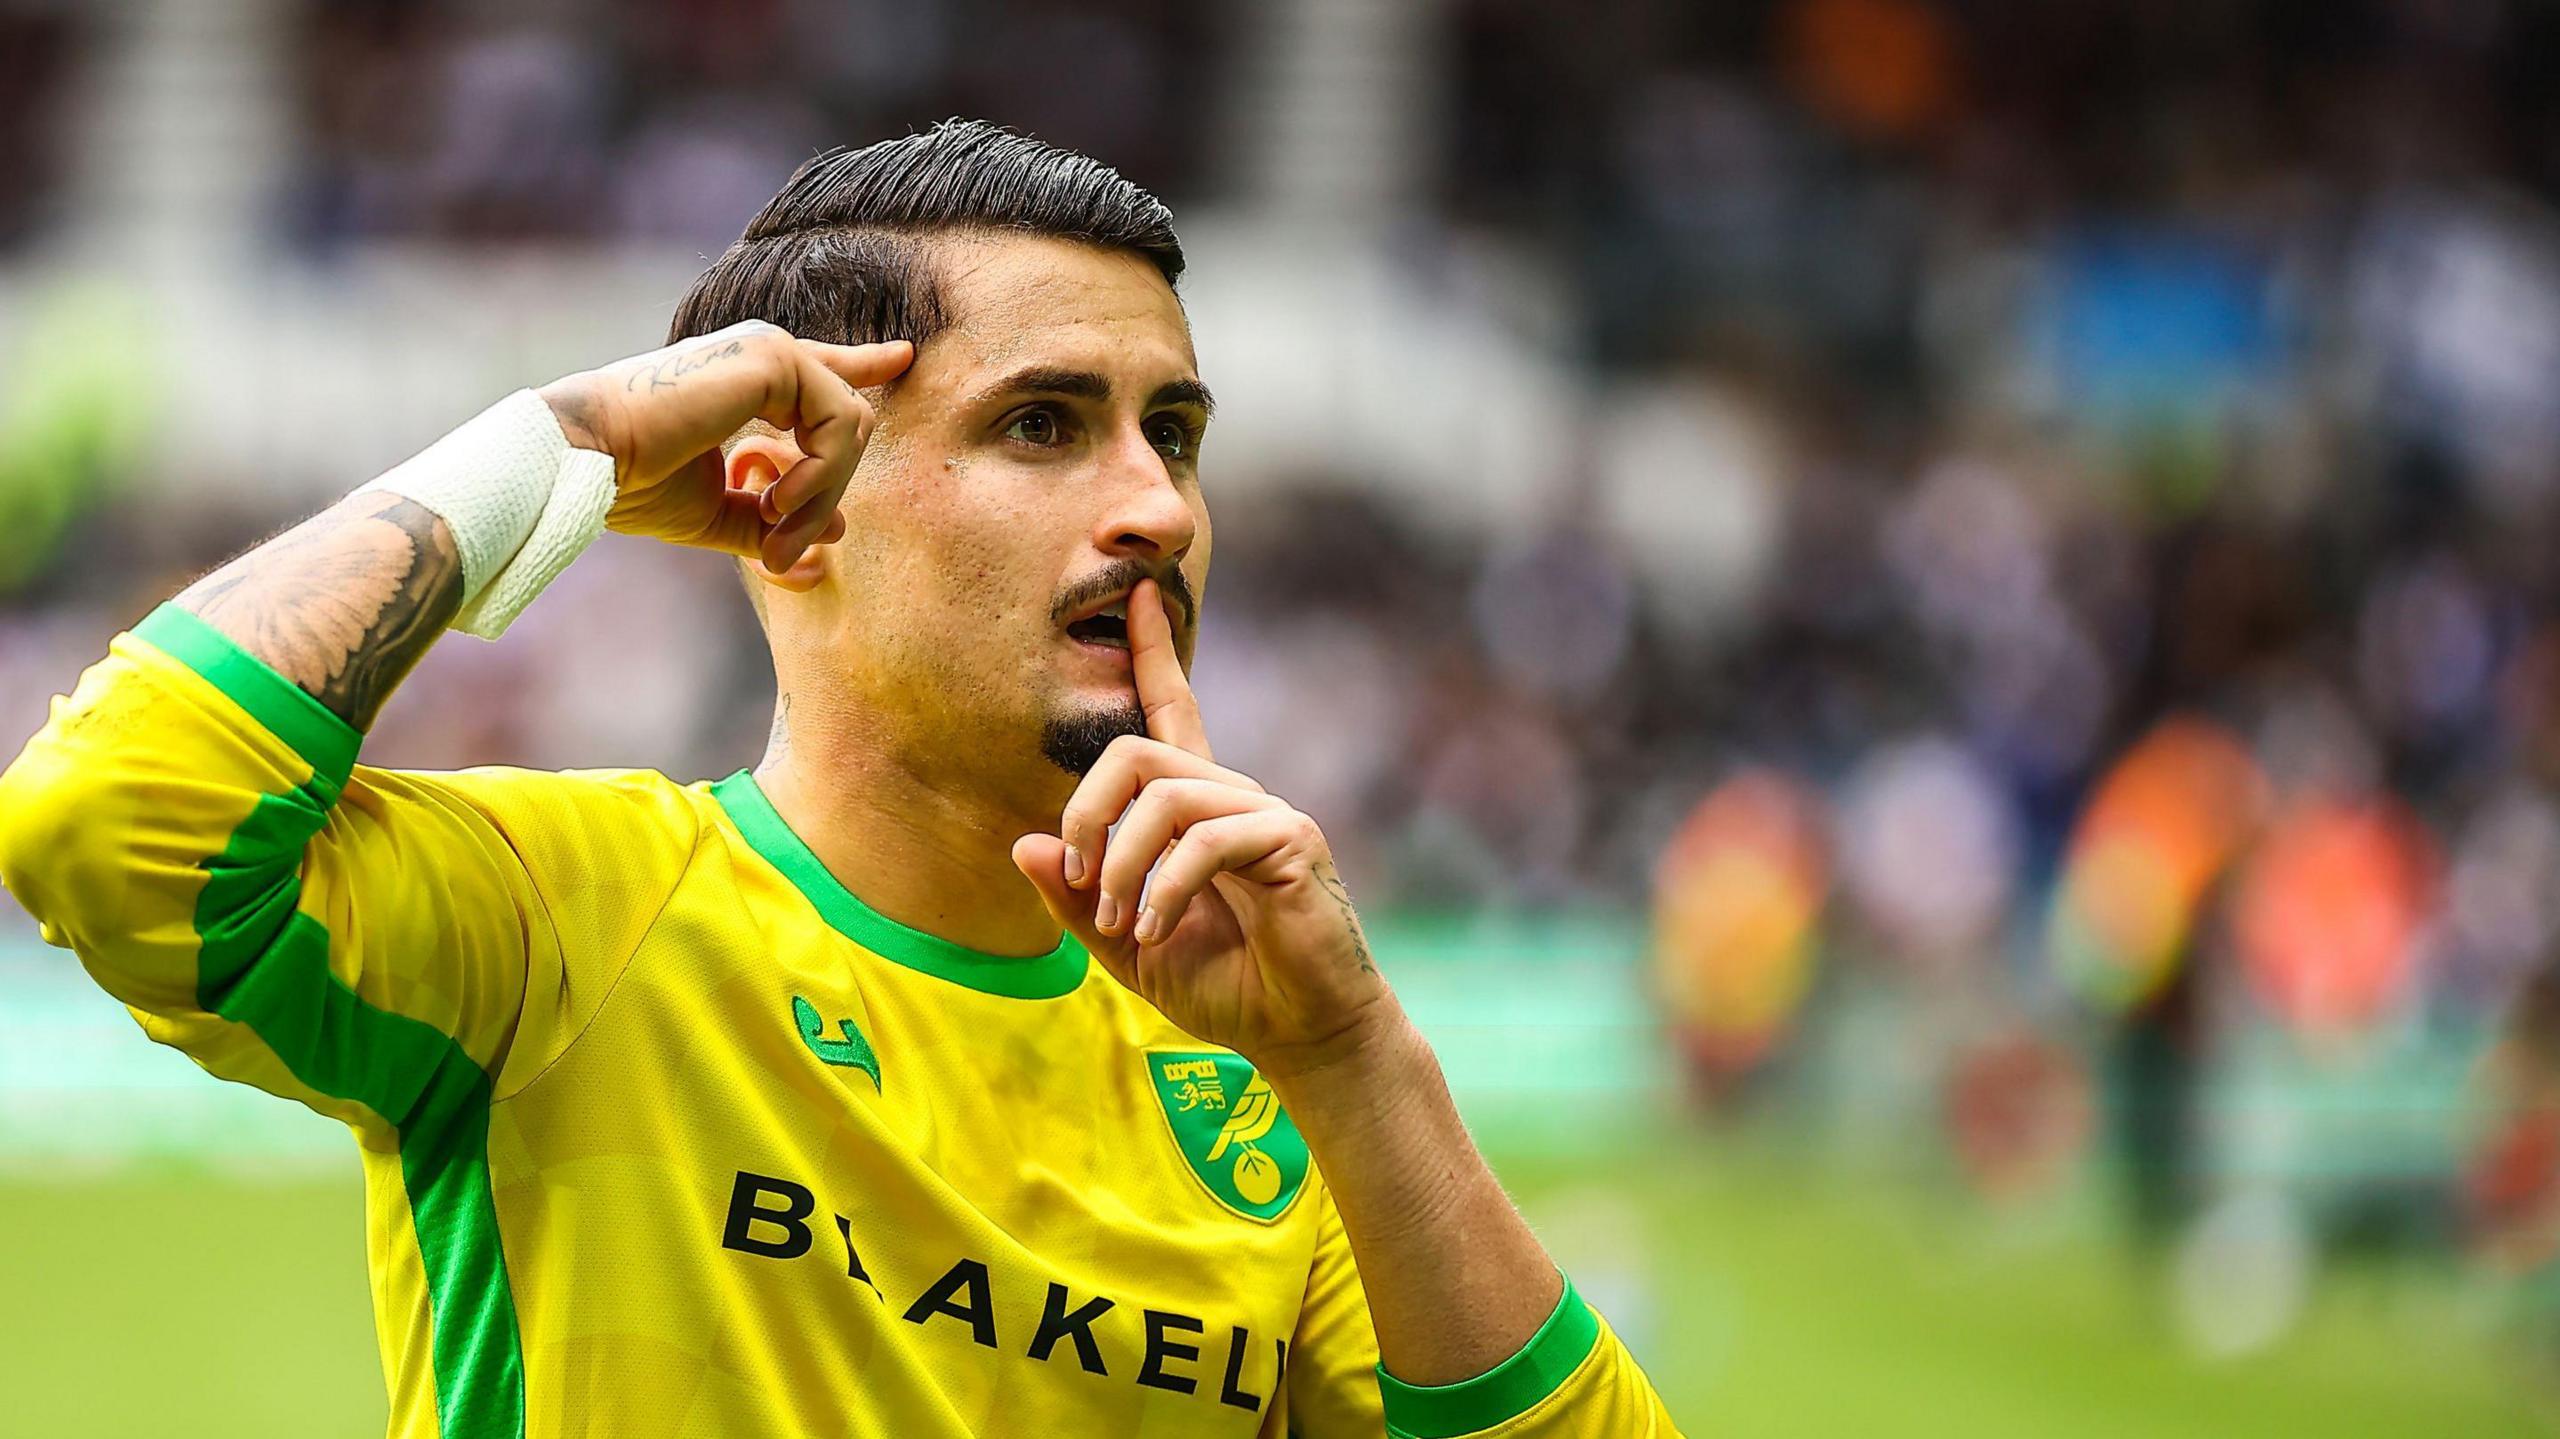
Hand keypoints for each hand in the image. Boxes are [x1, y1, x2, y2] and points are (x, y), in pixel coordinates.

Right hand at [536, 321, 913, 574]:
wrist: (589, 463)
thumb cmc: (635, 484)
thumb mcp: (719, 512)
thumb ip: (775, 518)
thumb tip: (839, 532)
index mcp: (747, 380)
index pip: (821, 371)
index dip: (864, 365)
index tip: (903, 357)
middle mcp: (763, 355)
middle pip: (846, 423)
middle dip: (827, 495)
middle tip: (783, 553)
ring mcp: (771, 349)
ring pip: (850, 426)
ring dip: (821, 495)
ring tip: (775, 531)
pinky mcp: (774, 357)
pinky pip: (838, 424)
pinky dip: (818, 476)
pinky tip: (774, 501)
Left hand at [1011, 580, 1395, 1078]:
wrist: (1304, 1036)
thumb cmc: (1227, 989)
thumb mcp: (1127, 947)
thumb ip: (1077, 901)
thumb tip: (1023, 844)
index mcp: (1196, 811)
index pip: (1171, 711)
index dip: (1152, 652)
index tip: (1135, 594)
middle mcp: (1231, 796)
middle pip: (1136, 752)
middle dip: (1087, 814)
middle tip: (1081, 883)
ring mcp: (1265, 813)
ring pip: (1165, 796)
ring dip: (1123, 865)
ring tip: (1122, 924)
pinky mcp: (1290, 842)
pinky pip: (1206, 840)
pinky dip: (1164, 889)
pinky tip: (1156, 931)